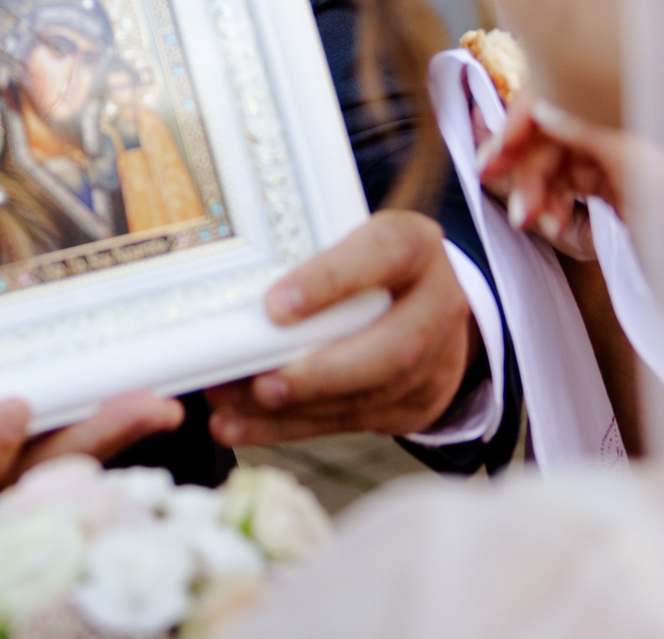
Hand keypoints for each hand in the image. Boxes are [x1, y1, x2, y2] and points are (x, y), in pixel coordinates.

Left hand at [203, 209, 474, 446]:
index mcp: (414, 245)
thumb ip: (305, 257)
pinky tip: (245, 426)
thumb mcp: (345, 238)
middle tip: (260, 386)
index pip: (384, 254)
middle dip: (320, 374)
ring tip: (233, 406)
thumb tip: (226, 294)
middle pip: (394, 348)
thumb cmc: (363, 260)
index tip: (275, 308)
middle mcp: (437, 302)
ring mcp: (437, 360)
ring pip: (373, 395)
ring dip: (296, 408)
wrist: (426, 296)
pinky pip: (355, 421)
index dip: (331, 281)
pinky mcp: (419, 403)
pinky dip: (294, 425)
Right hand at [479, 99, 633, 260]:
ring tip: (534, 224)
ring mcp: (625, 161)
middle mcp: (630, 129)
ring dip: (538, 193)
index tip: (493, 157)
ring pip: (558, 163)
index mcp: (640, 114)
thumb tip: (544, 105)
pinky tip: (554, 225)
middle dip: (526, 170)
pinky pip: (572, 186)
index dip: (522, 123)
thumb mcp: (644, 174)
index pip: (564, 96)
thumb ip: (593, 132)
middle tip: (517, 210)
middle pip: (554, 133)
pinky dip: (555, 204)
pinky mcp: (621, 190)